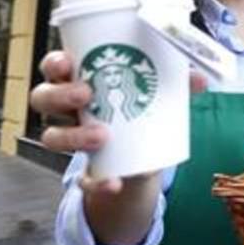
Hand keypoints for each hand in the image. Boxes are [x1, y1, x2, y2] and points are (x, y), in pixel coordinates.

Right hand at [30, 50, 206, 193]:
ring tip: (101, 136)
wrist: (142, 156)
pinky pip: (81, 178)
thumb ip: (176, 83)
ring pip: (51, 136)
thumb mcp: (157, 92)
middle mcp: (67, 109)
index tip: (67, 62)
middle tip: (85, 95)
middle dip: (59, 95)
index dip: (53, 63)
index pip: (53, 67)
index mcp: (79, 80)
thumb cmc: (140, 107)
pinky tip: (113, 182)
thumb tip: (201, 80)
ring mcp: (72, 138)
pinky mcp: (85, 170)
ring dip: (73, 136)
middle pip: (42, 97)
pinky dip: (96, 182)